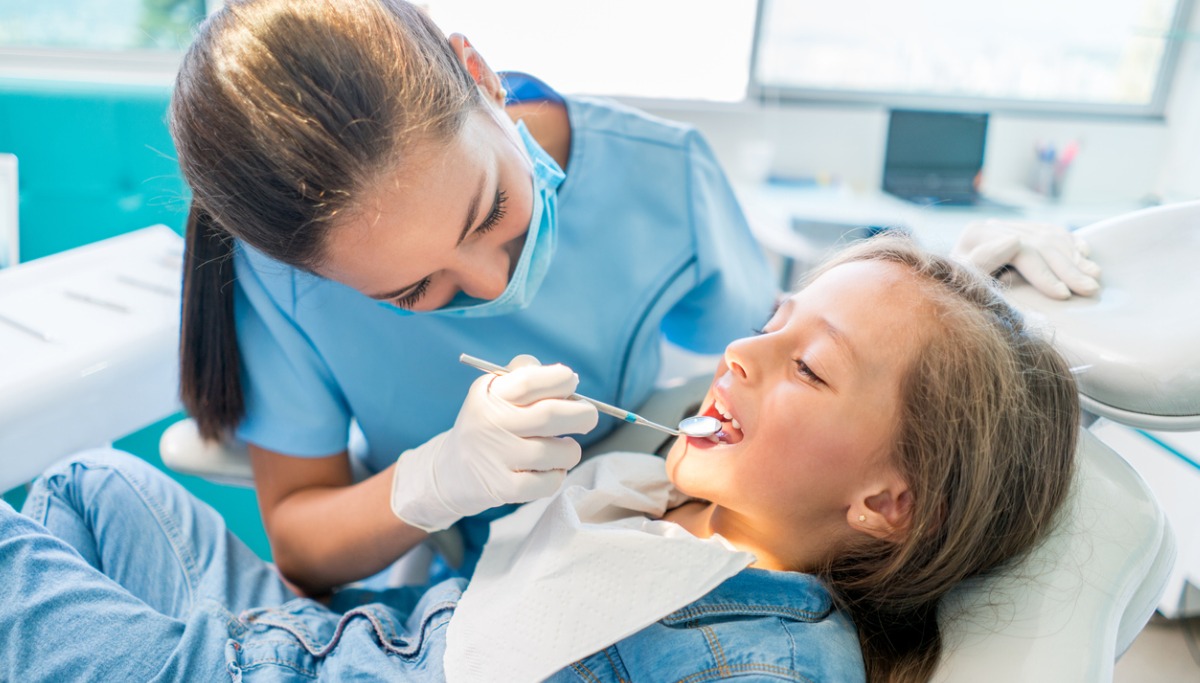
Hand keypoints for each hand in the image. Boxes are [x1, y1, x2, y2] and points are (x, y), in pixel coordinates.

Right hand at [390, 356, 598, 531]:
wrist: (451, 471)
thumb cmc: (488, 425)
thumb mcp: (494, 392)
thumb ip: (525, 375)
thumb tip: (568, 378)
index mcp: (490, 394)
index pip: (531, 380)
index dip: (562, 380)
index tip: (571, 384)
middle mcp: (491, 423)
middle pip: (551, 415)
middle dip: (583, 414)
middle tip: (587, 417)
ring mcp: (496, 457)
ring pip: (558, 452)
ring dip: (570, 450)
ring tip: (561, 448)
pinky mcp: (503, 488)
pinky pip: (550, 482)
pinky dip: (557, 475)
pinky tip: (547, 469)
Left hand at [952, 219, 1101, 299]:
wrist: (952, 294)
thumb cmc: (957, 295)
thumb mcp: (963, 284)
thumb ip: (981, 263)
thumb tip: (1014, 240)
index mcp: (976, 235)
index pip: (1020, 250)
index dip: (1044, 273)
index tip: (1063, 296)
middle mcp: (992, 226)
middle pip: (1039, 243)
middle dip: (1068, 269)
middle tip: (1091, 290)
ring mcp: (1008, 227)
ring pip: (1050, 236)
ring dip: (1075, 257)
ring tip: (1094, 277)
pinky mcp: (1020, 232)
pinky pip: (1052, 232)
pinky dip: (1071, 243)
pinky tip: (1086, 255)